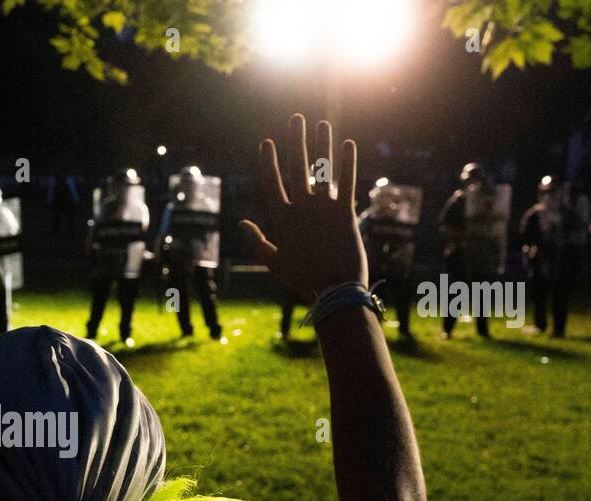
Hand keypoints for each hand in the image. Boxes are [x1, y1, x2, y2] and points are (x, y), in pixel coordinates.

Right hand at [241, 114, 367, 303]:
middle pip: (296, 167)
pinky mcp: (346, 213)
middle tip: (296, 119)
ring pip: (322, 170)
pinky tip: (349, 145)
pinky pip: (347, 182)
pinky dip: (348, 163)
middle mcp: (302, 208)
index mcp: (282, 220)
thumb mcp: (274, 262)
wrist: (334, 291)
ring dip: (322, 144)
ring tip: (321, 124)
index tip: (266, 142)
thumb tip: (241, 223)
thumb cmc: (302, 280)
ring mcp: (324, 209)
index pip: (272, 183)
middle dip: (296, 141)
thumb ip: (257, 241)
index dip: (268, 161)